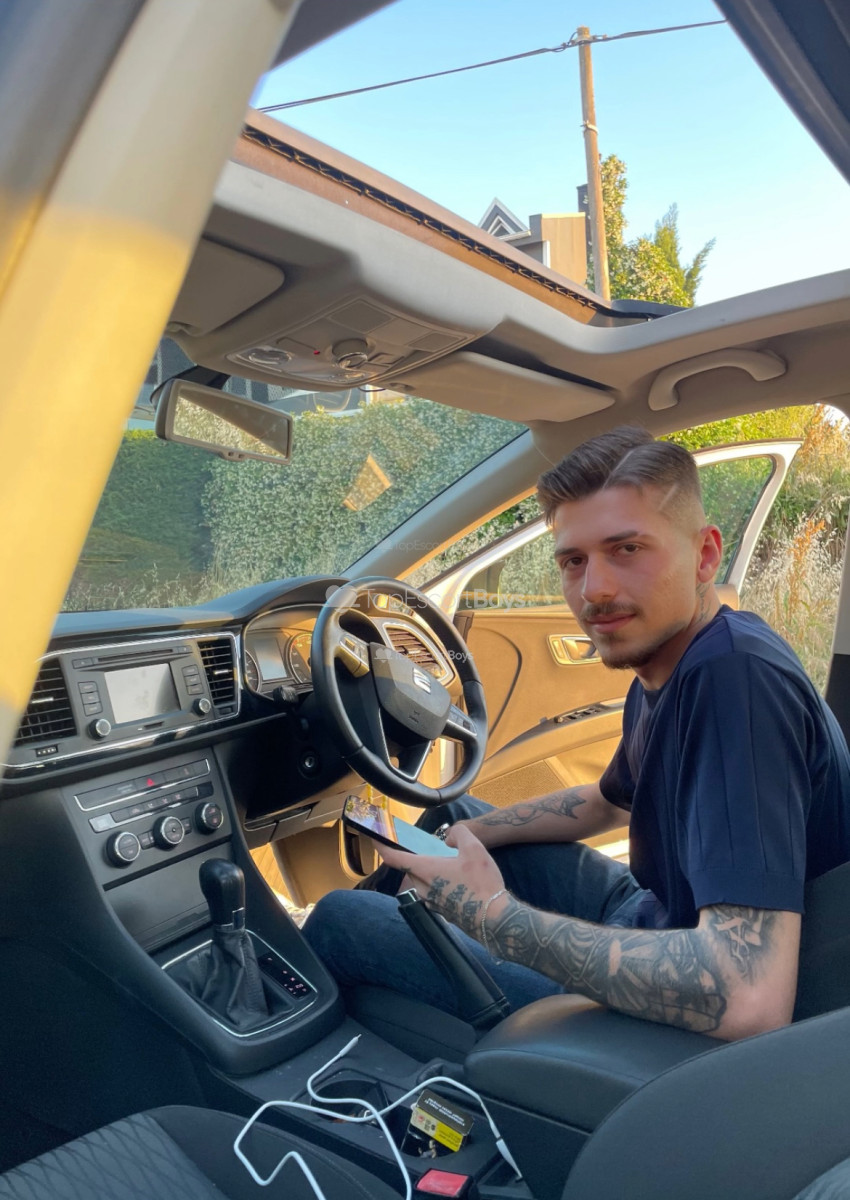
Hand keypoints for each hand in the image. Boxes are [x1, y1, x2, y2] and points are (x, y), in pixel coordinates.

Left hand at [376, 825, 508, 941]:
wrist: (495, 919)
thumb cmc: (482, 883)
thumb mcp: (475, 849)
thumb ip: (460, 834)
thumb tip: (451, 836)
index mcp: (426, 870)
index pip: (394, 858)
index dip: (381, 846)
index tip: (374, 839)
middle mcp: (423, 888)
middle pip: (410, 869)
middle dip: (416, 858)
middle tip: (433, 851)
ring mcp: (432, 903)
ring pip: (422, 883)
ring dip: (430, 873)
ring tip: (452, 867)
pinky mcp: (442, 912)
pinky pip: (434, 894)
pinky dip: (440, 885)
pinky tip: (461, 883)